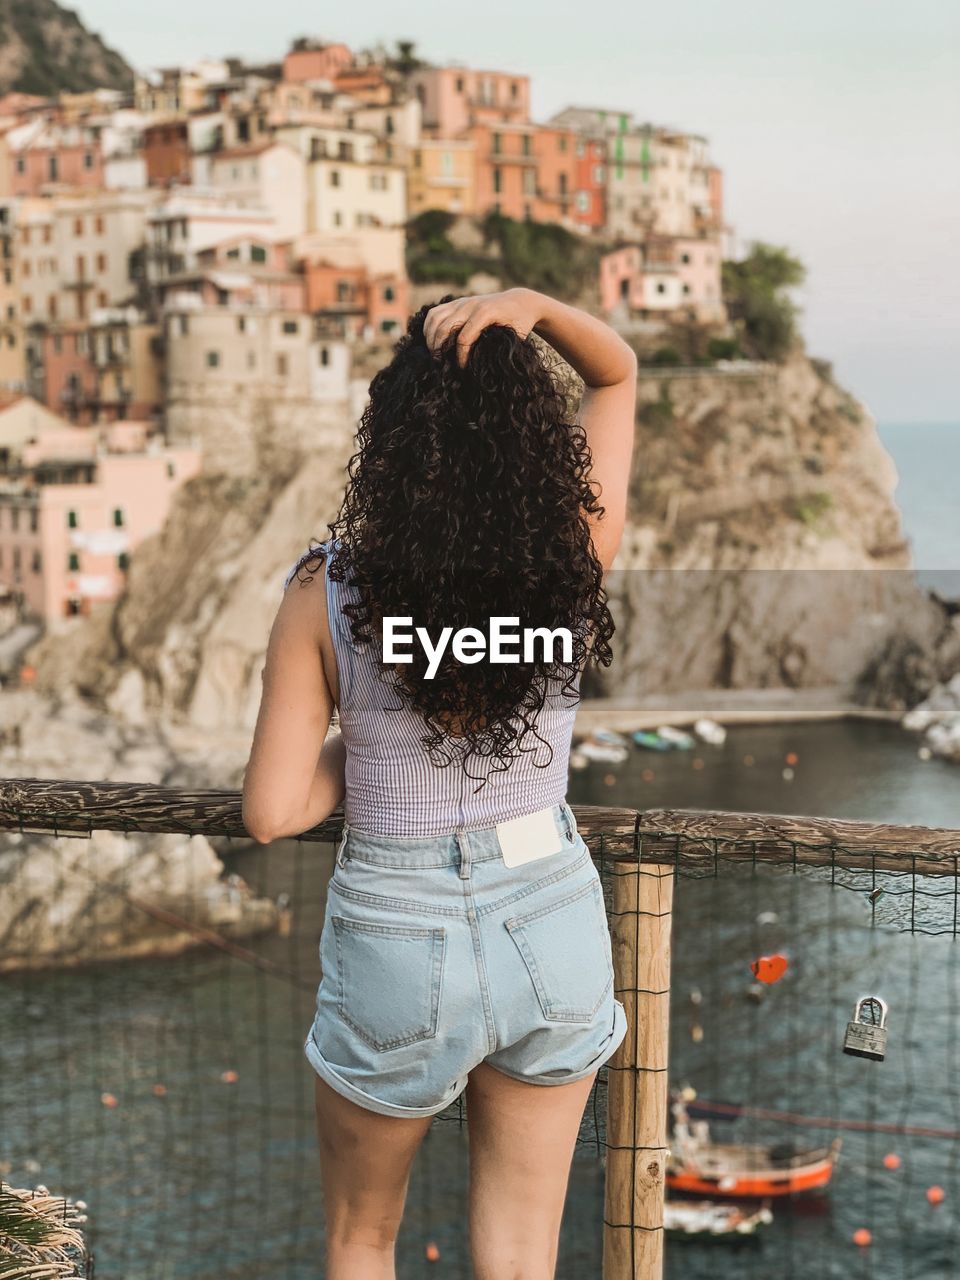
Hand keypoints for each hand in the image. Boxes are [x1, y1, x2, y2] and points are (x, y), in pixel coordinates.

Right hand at [424, 288, 542, 366]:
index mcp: (486, 313)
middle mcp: (470, 305)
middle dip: (440, 349)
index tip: (462, 370)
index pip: (464, 338)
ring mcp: (461, 302)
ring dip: (430, 337)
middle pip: (444, 328)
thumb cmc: (520, 323)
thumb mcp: (517, 337)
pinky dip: (429, 327)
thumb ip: (504, 350)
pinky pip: (435, 313)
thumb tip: (491, 371)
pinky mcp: (456, 302)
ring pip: (435, 318)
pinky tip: (431, 342)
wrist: (519, 302)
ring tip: (434, 355)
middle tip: (440, 366)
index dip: (460, 357)